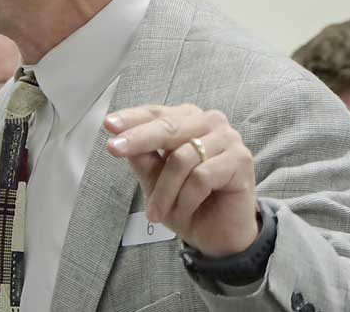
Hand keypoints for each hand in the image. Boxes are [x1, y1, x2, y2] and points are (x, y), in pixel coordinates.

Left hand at [104, 104, 258, 256]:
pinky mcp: (240, 159)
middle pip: (168, 127)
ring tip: (158, 212)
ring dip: (165, 191)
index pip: (156, 113)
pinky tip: (185, 210)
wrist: (220, 236)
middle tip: (114, 149)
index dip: (132, 119)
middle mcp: (209, 122)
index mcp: (188, 120)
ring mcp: (228, 138)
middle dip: (139, 139)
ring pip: (182, 158)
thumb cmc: (188, 202)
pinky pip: (201, 177)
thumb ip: (143, 157)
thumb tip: (120, 138)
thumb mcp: (156, 179)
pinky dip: (186, 198)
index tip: (109, 125)